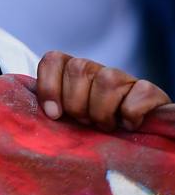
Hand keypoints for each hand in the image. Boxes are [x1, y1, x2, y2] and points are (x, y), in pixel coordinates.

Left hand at [35, 50, 171, 131]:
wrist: (137, 134)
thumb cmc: (95, 128)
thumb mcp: (69, 119)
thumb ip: (54, 110)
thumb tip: (46, 112)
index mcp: (74, 72)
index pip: (54, 60)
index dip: (49, 86)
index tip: (53, 114)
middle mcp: (98, 70)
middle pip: (78, 69)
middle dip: (77, 104)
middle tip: (85, 121)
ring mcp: (124, 78)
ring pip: (106, 80)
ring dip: (102, 111)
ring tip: (105, 125)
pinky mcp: (149, 91)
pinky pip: (139, 93)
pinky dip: (130, 113)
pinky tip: (128, 125)